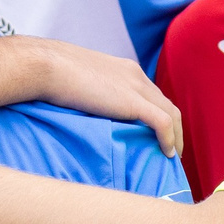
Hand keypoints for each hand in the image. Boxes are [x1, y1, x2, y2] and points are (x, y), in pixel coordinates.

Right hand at [26, 41, 182, 157]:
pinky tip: (167, 154)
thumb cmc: (51, 72)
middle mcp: (136, 75)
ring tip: (172, 156)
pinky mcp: (133, 102)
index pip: (151, 93)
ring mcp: (136, 87)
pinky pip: (163, 123)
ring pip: (172, 114)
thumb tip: (85, 107)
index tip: (156, 134)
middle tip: (170, 149)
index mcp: (125, 69)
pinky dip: (169, 139)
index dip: (158, 114)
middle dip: (174, 127)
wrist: (47, 66)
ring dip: (176, 137)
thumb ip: (91, 90)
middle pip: (166, 103)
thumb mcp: (79, 79)